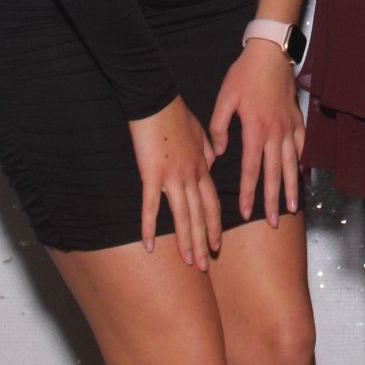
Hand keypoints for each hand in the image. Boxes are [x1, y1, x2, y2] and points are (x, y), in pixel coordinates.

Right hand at [128, 96, 221, 267]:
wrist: (157, 99)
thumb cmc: (175, 113)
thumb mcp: (199, 130)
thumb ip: (207, 148)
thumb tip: (213, 159)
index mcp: (201, 166)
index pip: (212, 203)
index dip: (214, 225)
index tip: (217, 244)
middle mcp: (190, 175)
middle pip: (200, 215)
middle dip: (204, 242)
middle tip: (205, 265)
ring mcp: (172, 177)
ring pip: (182, 216)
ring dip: (186, 242)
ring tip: (189, 263)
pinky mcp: (152, 174)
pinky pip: (150, 206)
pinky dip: (149, 227)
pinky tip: (148, 245)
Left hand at [208, 40, 304, 226]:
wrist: (270, 53)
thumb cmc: (244, 74)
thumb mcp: (224, 98)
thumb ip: (218, 127)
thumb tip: (219, 153)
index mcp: (255, 130)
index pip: (251, 170)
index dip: (248, 193)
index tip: (245, 212)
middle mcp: (275, 133)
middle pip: (274, 174)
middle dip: (272, 200)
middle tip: (273, 222)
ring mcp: (289, 127)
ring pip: (291, 164)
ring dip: (291, 188)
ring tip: (292, 208)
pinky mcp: (297, 120)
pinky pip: (303, 146)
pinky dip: (303, 163)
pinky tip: (304, 176)